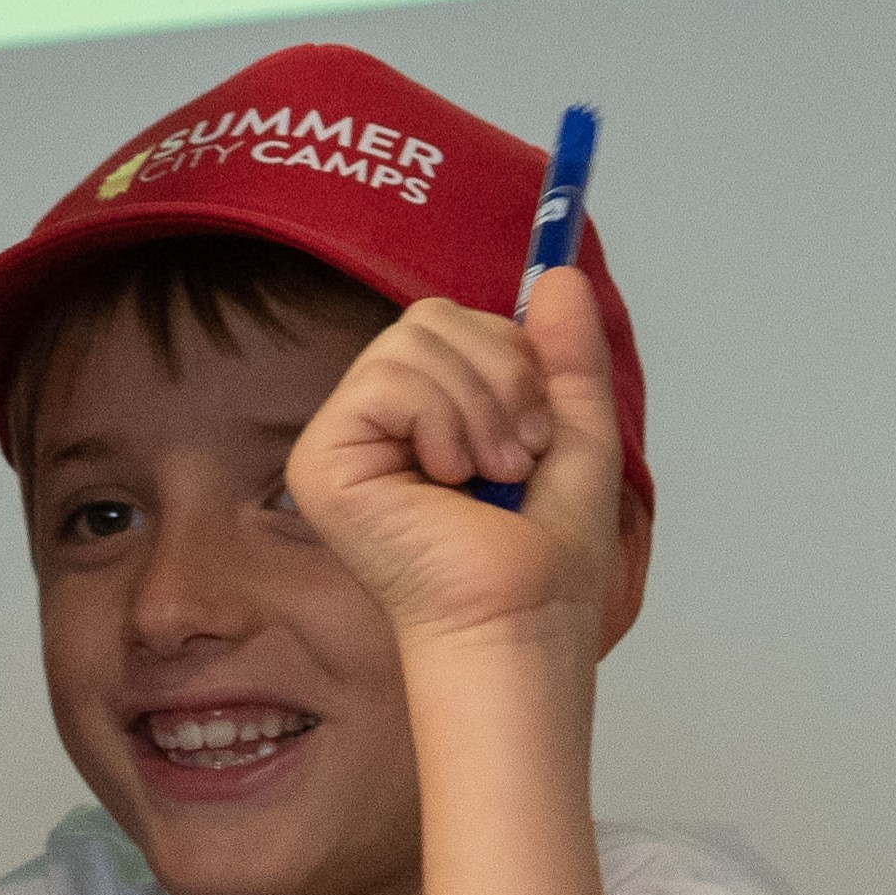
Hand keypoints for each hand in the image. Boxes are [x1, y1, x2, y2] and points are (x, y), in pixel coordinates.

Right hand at [285, 269, 626, 653]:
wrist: (522, 621)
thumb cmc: (546, 556)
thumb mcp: (575, 431)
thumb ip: (569, 353)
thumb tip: (561, 272)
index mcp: (423, 413)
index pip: (453, 321)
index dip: (511, 355)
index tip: (538, 428)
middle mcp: (374, 421)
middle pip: (430, 316)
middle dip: (501, 377)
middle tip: (517, 454)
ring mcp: (342, 440)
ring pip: (411, 341)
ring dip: (478, 406)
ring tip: (489, 472)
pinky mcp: (320, 463)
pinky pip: (384, 380)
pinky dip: (440, 421)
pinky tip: (448, 479)